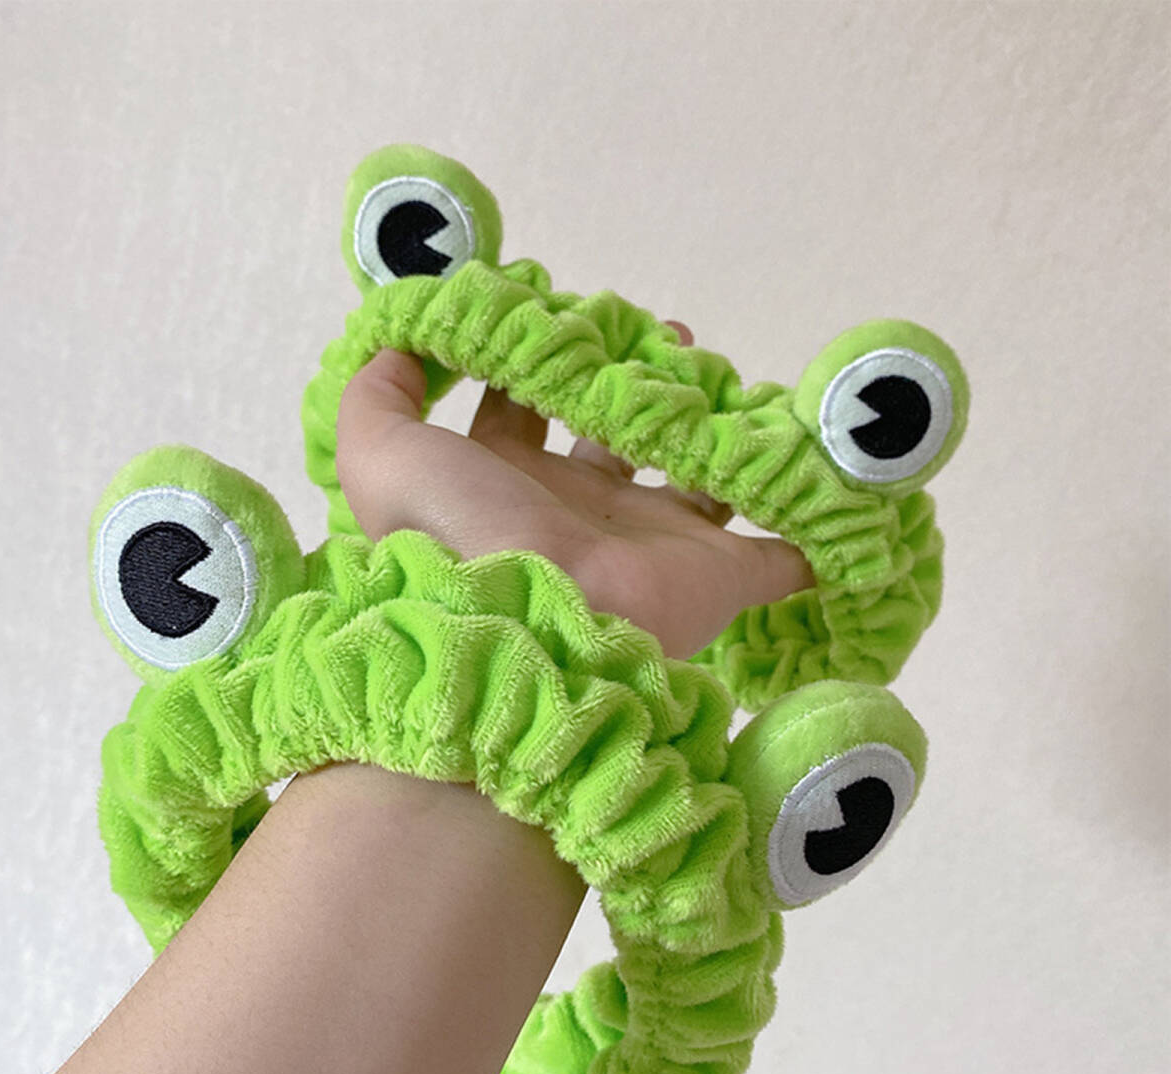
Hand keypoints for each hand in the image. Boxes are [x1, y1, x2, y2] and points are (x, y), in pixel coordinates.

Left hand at [335, 321, 812, 658]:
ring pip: (697, 480)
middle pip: (614, 437)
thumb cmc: (459, 537)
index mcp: (509, 485)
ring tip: (721, 372)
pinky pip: (780, 551)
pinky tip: (821, 472)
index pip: (520, 413)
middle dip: (634, 385)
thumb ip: (376, 394)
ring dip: (712, 431)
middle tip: (662, 335)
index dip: (534, 364)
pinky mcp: (719, 577)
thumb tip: (396, 344)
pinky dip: (805, 521)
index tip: (561, 316)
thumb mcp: (382, 455)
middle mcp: (581, 512)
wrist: (536, 633)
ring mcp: (655, 545)